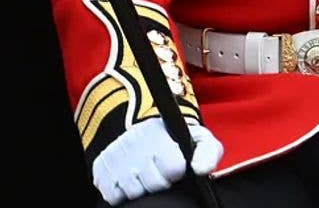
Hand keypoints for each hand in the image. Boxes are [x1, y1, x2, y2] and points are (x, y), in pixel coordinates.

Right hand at [92, 118, 221, 205]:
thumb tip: (201, 170)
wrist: (146, 136)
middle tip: (161, 172)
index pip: (173, 168)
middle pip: (154, 184)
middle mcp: (132, 142)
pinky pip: (114, 196)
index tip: (176, 167)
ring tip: (147, 175)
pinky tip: (132, 180)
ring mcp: (114, 156)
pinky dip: (124, 193)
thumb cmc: (177, 141)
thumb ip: (208, 153)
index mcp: (158, 132)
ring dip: (143, 188)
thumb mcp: (199, 140)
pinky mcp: (100, 169)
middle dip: (161, 182)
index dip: (177, 172)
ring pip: (134, 192)